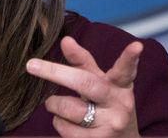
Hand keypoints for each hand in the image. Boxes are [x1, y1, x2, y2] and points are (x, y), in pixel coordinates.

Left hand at [26, 37, 142, 137]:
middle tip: (31, 65)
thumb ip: (83, 62)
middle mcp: (119, 105)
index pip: (125, 70)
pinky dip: (59, 122)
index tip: (136, 46)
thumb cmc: (107, 107)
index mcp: (120, 86)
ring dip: (55, 104)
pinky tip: (69, 123)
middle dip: (55, 72)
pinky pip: (64, 128)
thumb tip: (65, 39)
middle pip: (85, 83)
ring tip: (59, 104)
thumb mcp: (101, 83)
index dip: (130, 58)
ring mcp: (110, 126)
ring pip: (68, 108)